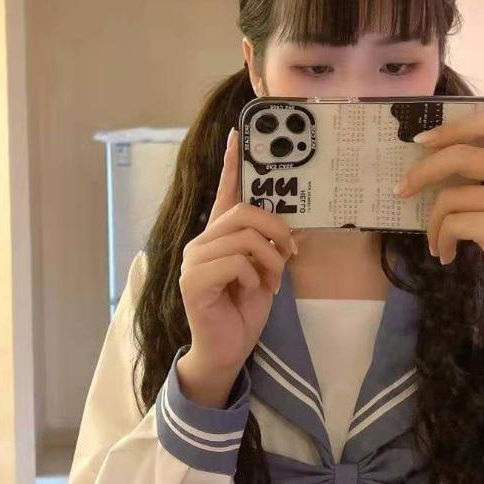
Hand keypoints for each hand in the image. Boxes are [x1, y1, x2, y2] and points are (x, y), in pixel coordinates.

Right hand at [179, 127, 297, 373]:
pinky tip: (255, 292)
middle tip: (289, 256)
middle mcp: (202, 242)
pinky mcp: (194, 280)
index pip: (224, 193)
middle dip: (277, 232)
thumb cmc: (244, 310)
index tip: (236, 133)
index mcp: (218, 237)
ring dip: (270, 261)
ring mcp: (194, 260)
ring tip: (271, 283)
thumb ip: (267, 247)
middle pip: (245, 213)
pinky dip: (256, 277)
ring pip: (244, 238)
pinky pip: (237, 262)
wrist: (227, 349)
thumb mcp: (264, 272)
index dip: (231, 163)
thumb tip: (288, 229)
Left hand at [395, 110, 483, 317]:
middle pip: (460, 155)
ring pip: (450, 196)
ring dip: (433, 223)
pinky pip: (452, 224)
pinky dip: (441, 240)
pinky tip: (447, 255)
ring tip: (438, 242)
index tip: (421, 142)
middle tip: (401, 190)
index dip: (452, 128)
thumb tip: (435, 155)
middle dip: (422, 172)